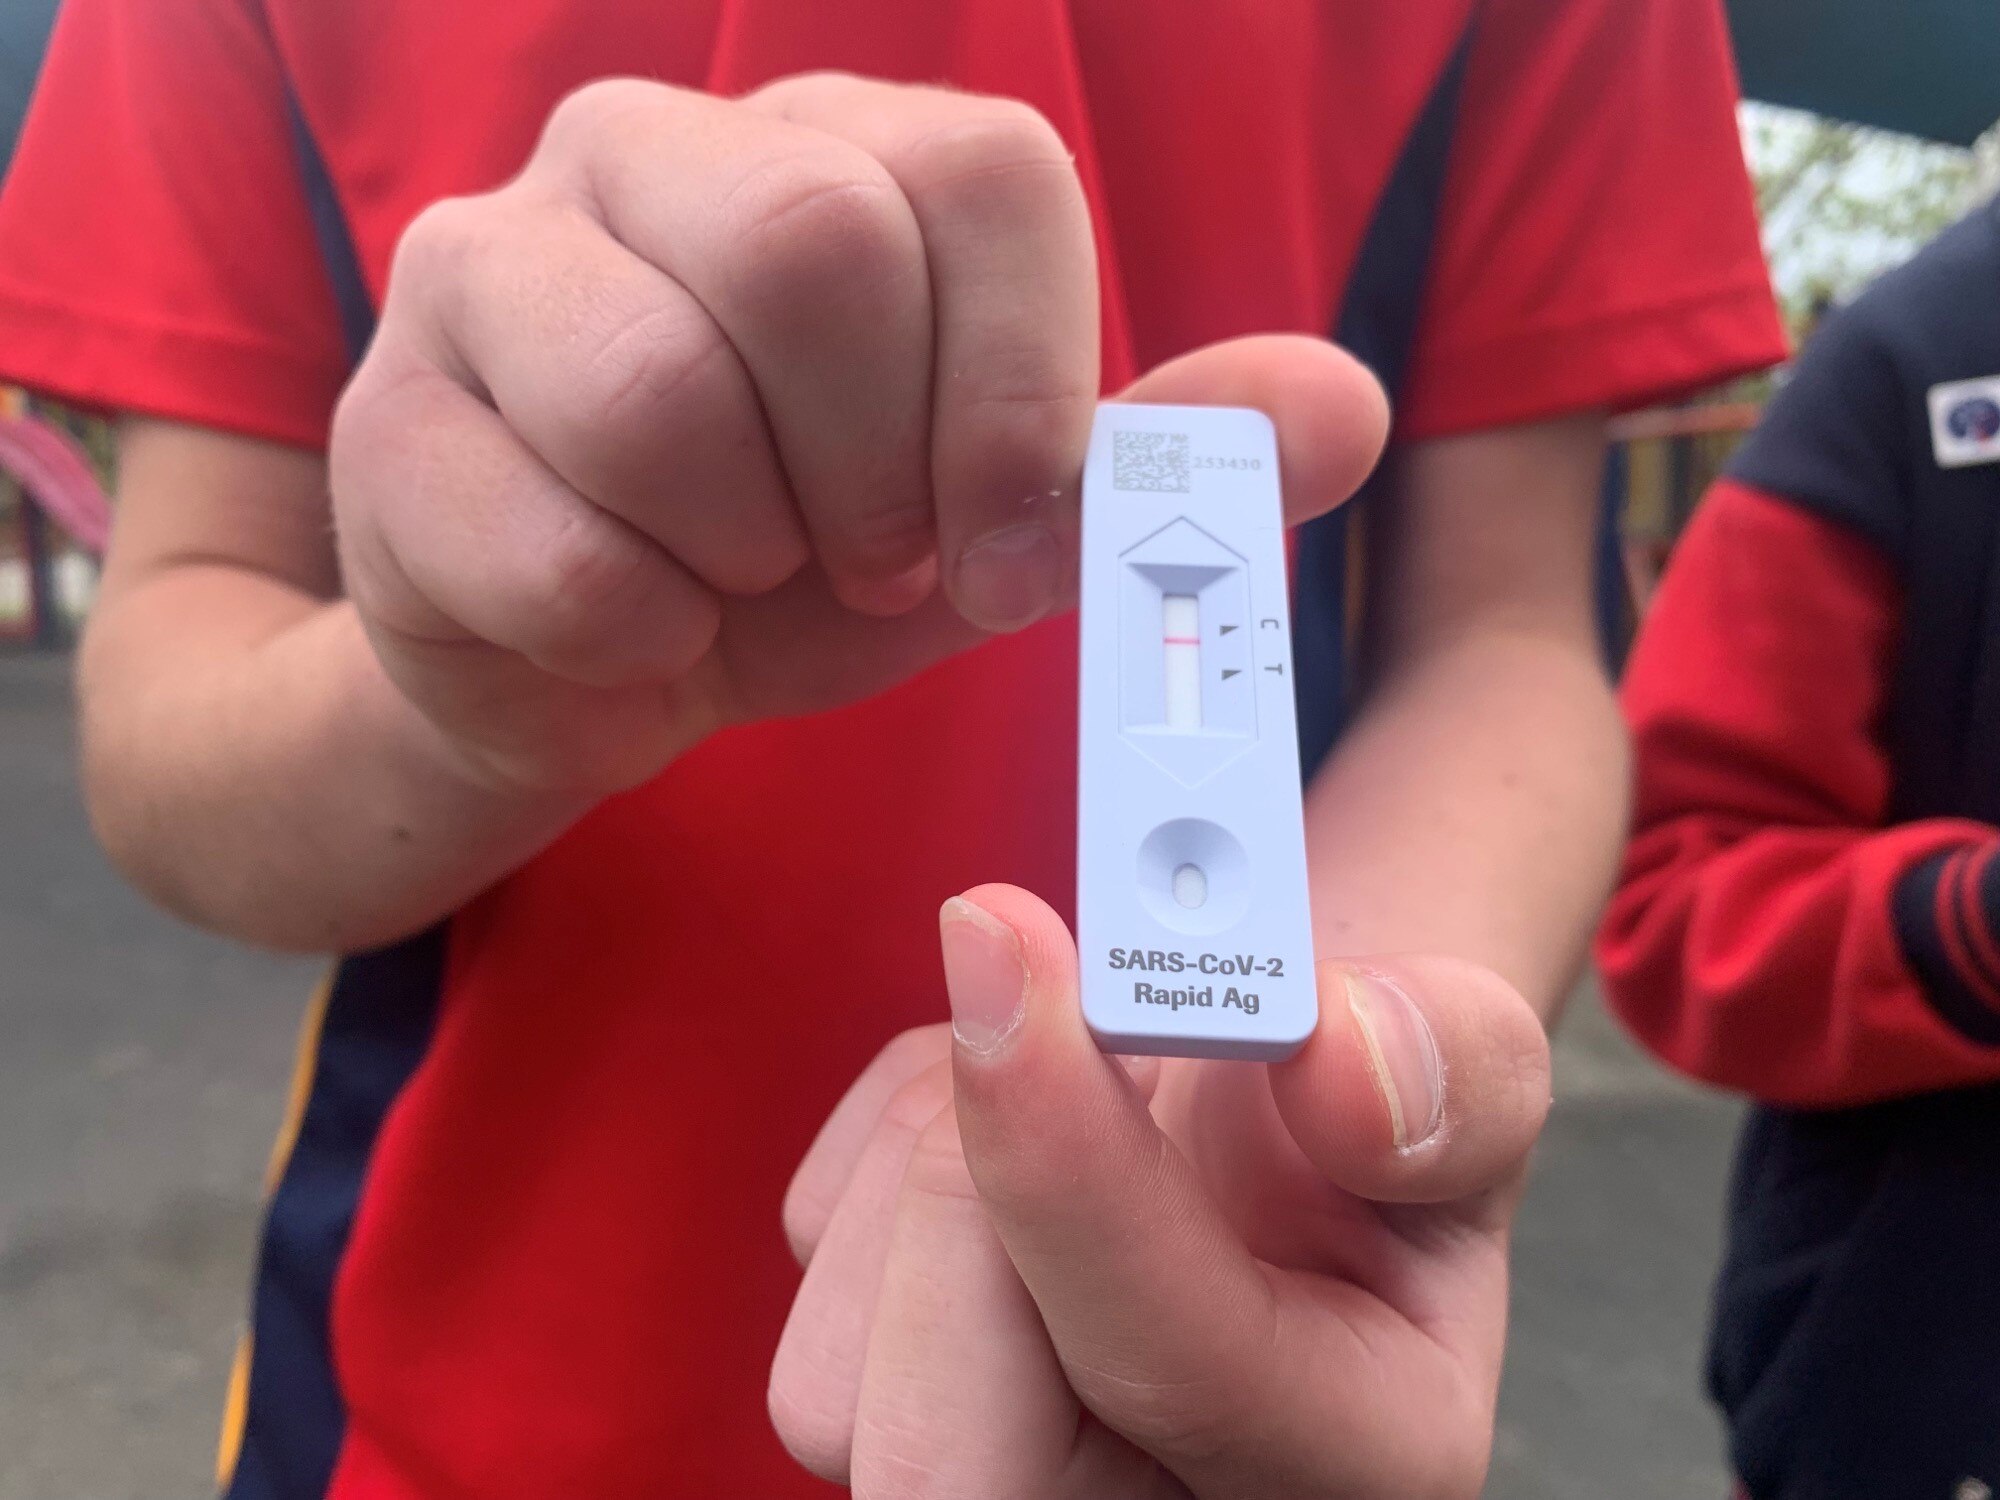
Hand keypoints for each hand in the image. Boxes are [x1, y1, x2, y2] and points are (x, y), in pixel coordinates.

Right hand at [330, 72, 1385, 796]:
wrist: (595, 661)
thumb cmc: (809, 567)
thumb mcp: (999, 521)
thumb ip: (1159, 462)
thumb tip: (1349, 406)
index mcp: (840, 149)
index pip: (988, 176)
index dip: (1020, 392)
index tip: (993, 549)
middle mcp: (658, 152)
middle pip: (814, 243)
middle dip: (868, 473)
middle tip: (855, 559)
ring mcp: (498, 259)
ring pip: (659, 387)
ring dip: (744, 554)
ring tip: (736, 579)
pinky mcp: (393, 413)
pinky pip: (551, 542)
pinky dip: (631, 635)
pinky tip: (628, 622)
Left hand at [772, 885, 1550, 1497]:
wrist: (1286, 1128)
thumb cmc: (1372, 1118)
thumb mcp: (1472, 1070)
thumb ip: (1452, 1071)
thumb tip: (1339, 1060)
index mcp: (1341, 1461)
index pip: (1173, 1371)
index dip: (1073, 1166)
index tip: (1014, 945)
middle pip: (942, 1464)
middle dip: (962, 1204)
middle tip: (1038, 1010)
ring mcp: (991, 1469)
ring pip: (833, 1384)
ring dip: (924, 1154)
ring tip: (1074, 1073)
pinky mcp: (877, 1389)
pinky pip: (813, 1257)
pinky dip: (883, 1132)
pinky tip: (1011, 1109)